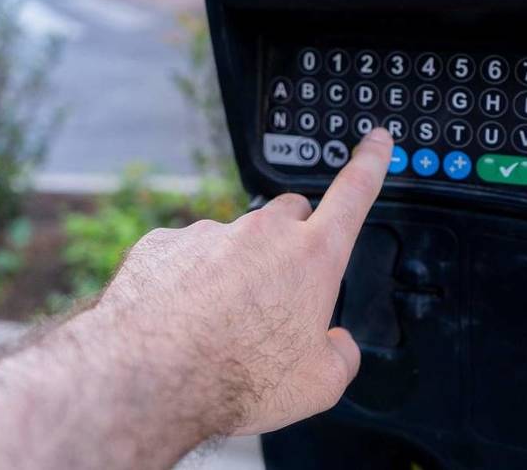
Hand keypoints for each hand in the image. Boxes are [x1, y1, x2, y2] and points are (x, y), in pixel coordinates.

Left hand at [91, 128, 394, 437]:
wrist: (150, 381)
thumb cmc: (237, 380)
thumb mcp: (319, 385)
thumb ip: (341, 355)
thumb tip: (337, 345)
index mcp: (312, 258)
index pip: (353, 194)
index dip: (369, 164)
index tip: (376, 141)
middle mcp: (262, 233)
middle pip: (289, 215)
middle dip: (292, 240)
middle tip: (280, 289)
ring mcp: (209, 234)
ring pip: (234, 239)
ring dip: (235, 267)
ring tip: (220, 322)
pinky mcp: (163, 244)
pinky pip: (185, 254)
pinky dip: (187, 279)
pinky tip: (181, 319)